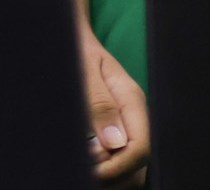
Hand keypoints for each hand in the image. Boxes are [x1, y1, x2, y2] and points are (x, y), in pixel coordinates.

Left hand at [83, 29, 148, 177]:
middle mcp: (134, 117)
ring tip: (83, 173)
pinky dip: (106, 170)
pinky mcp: (113, 131)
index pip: (141, 147)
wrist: (68, 35)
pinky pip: (118, 160)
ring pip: (132, 167)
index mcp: (132, 100)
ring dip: (112, 176)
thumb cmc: (73, 49)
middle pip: (140, 164)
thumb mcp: (82, 69)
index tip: (93, 173)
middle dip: (117, 177)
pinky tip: (85, 167)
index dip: (119, 167)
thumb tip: (113, 143)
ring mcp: (126, 125)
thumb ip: (98, 104)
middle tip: (85, 176)